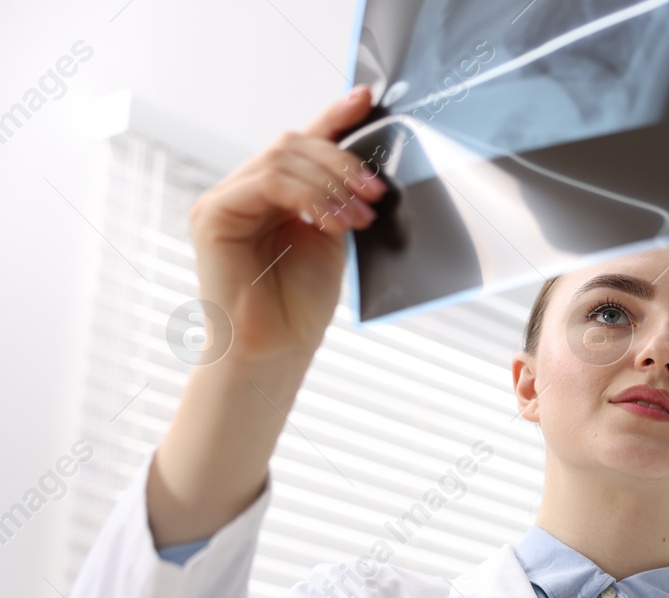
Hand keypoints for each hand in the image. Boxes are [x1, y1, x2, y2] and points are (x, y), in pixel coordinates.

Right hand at [187, 85, 387, 367]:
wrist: (276, 348)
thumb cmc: (302, 302)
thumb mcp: (333, 236)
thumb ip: (338, 197)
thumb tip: (370, 166)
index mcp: (274, 191)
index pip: (304, 142)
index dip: (334, 116)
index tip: (367, 99)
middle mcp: (245, 189)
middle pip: (295, 144)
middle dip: (343, 162)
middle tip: (376, 193)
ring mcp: (225, 199)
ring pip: (283, 158)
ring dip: (332, 183)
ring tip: (358, 218)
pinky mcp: (213, 214)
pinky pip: (267, 182)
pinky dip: (307, 196)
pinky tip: (331, 222)